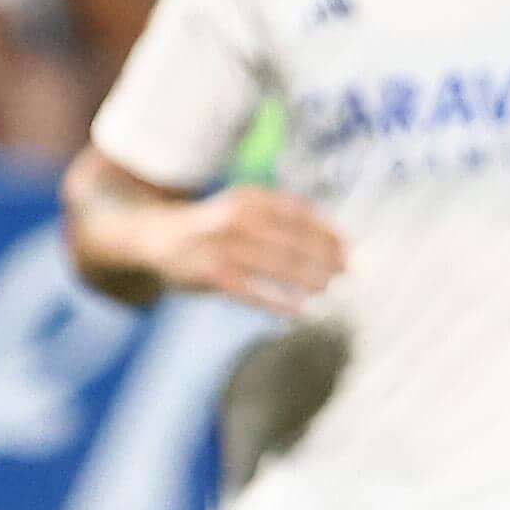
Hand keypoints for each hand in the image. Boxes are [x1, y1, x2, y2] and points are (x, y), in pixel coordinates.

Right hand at [147, 186, 345, 315]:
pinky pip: (255, 292)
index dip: (329, 233)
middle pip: (295, 241)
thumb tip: (334, 236)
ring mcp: (224, 247)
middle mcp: (238, 218)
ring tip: (332, 290)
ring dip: (311, 280)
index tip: (351, 248)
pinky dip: (281, 303)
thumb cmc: (214, 224)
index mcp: (251, 198)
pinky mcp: (214, 276)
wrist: (158, 237)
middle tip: (351, 273)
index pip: (301, 215)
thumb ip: (281, 216)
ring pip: (279, 266)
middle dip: (327, 259)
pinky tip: (302, 311)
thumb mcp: (244, 206)